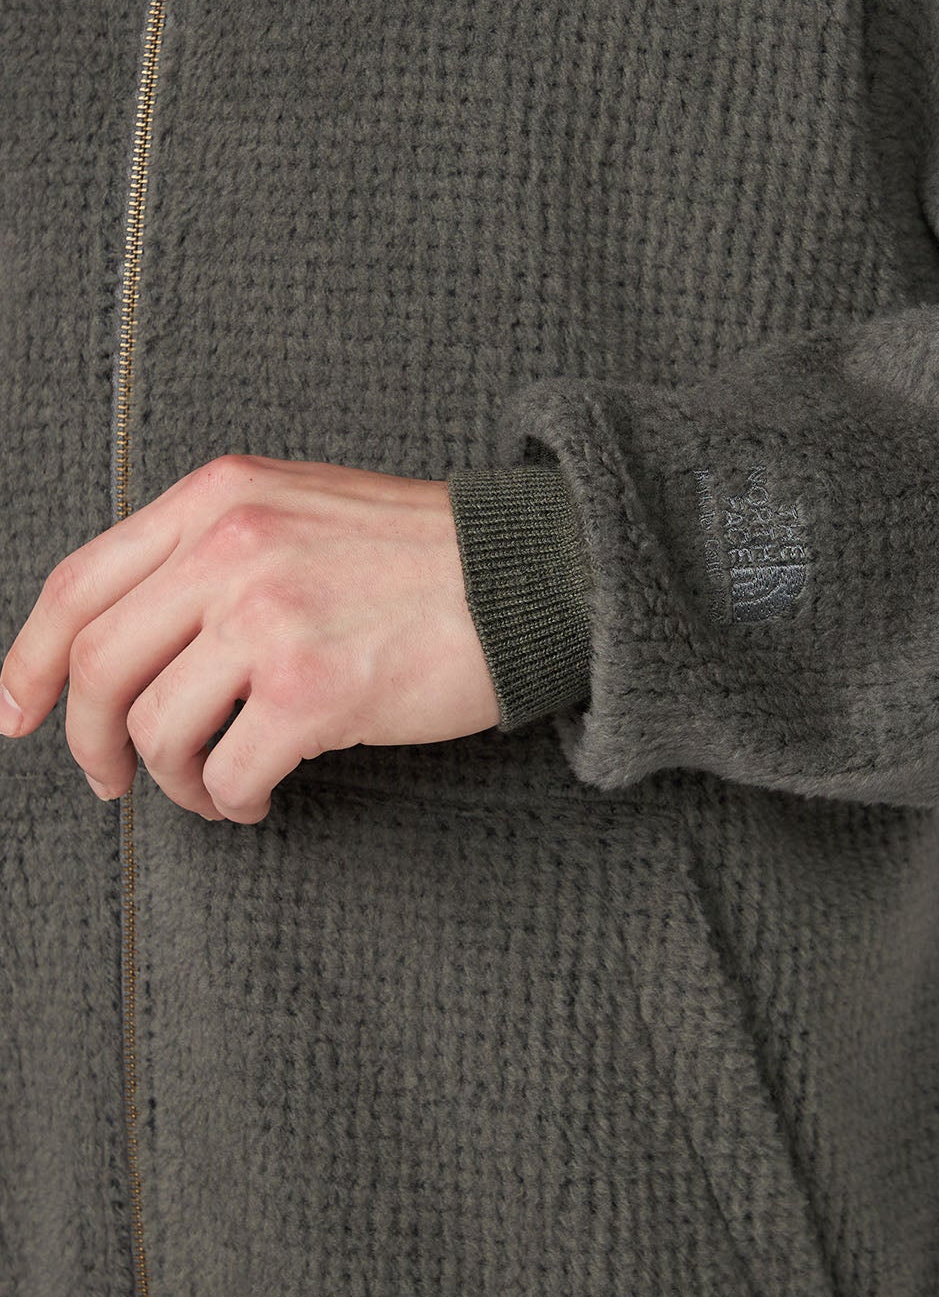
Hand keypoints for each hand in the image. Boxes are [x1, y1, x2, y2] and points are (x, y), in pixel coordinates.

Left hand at [0, 454, 497, 823]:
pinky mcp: (314, 689)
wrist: (529, 575)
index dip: (33, 660)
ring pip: (157, 729)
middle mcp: (233, 547)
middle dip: (89, 739)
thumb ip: (215, 548)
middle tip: (110, 778)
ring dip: (173, 779)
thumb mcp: (304, 507)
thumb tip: (142, 636)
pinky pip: (226, 771)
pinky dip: (230, 800)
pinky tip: (260, 797)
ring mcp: (271, 617)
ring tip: (214, 787)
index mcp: (221, 496)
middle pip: (100, 664)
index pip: (82, 582)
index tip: (18, 711)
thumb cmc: (428, 554)